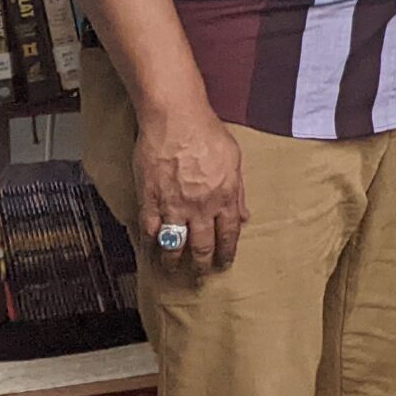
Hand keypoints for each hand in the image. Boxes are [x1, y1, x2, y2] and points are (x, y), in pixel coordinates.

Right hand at [136, 105, 246, 274]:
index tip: (225, 263)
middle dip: (203, 265)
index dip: (227, 252)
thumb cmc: (207, 133)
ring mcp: (174, 206)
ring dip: (174, 262)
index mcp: (225, 196)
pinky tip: (151, 252)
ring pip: (175, 246)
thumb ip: (238, 191)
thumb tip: (245, 216)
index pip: (229, 234)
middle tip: (201, 275)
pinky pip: (150, 232)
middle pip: (203, 246)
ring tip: (174, 269)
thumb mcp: (234, 159)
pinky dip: (151, 245)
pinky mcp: (151, 200)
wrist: (176, 119)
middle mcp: (201, 207)